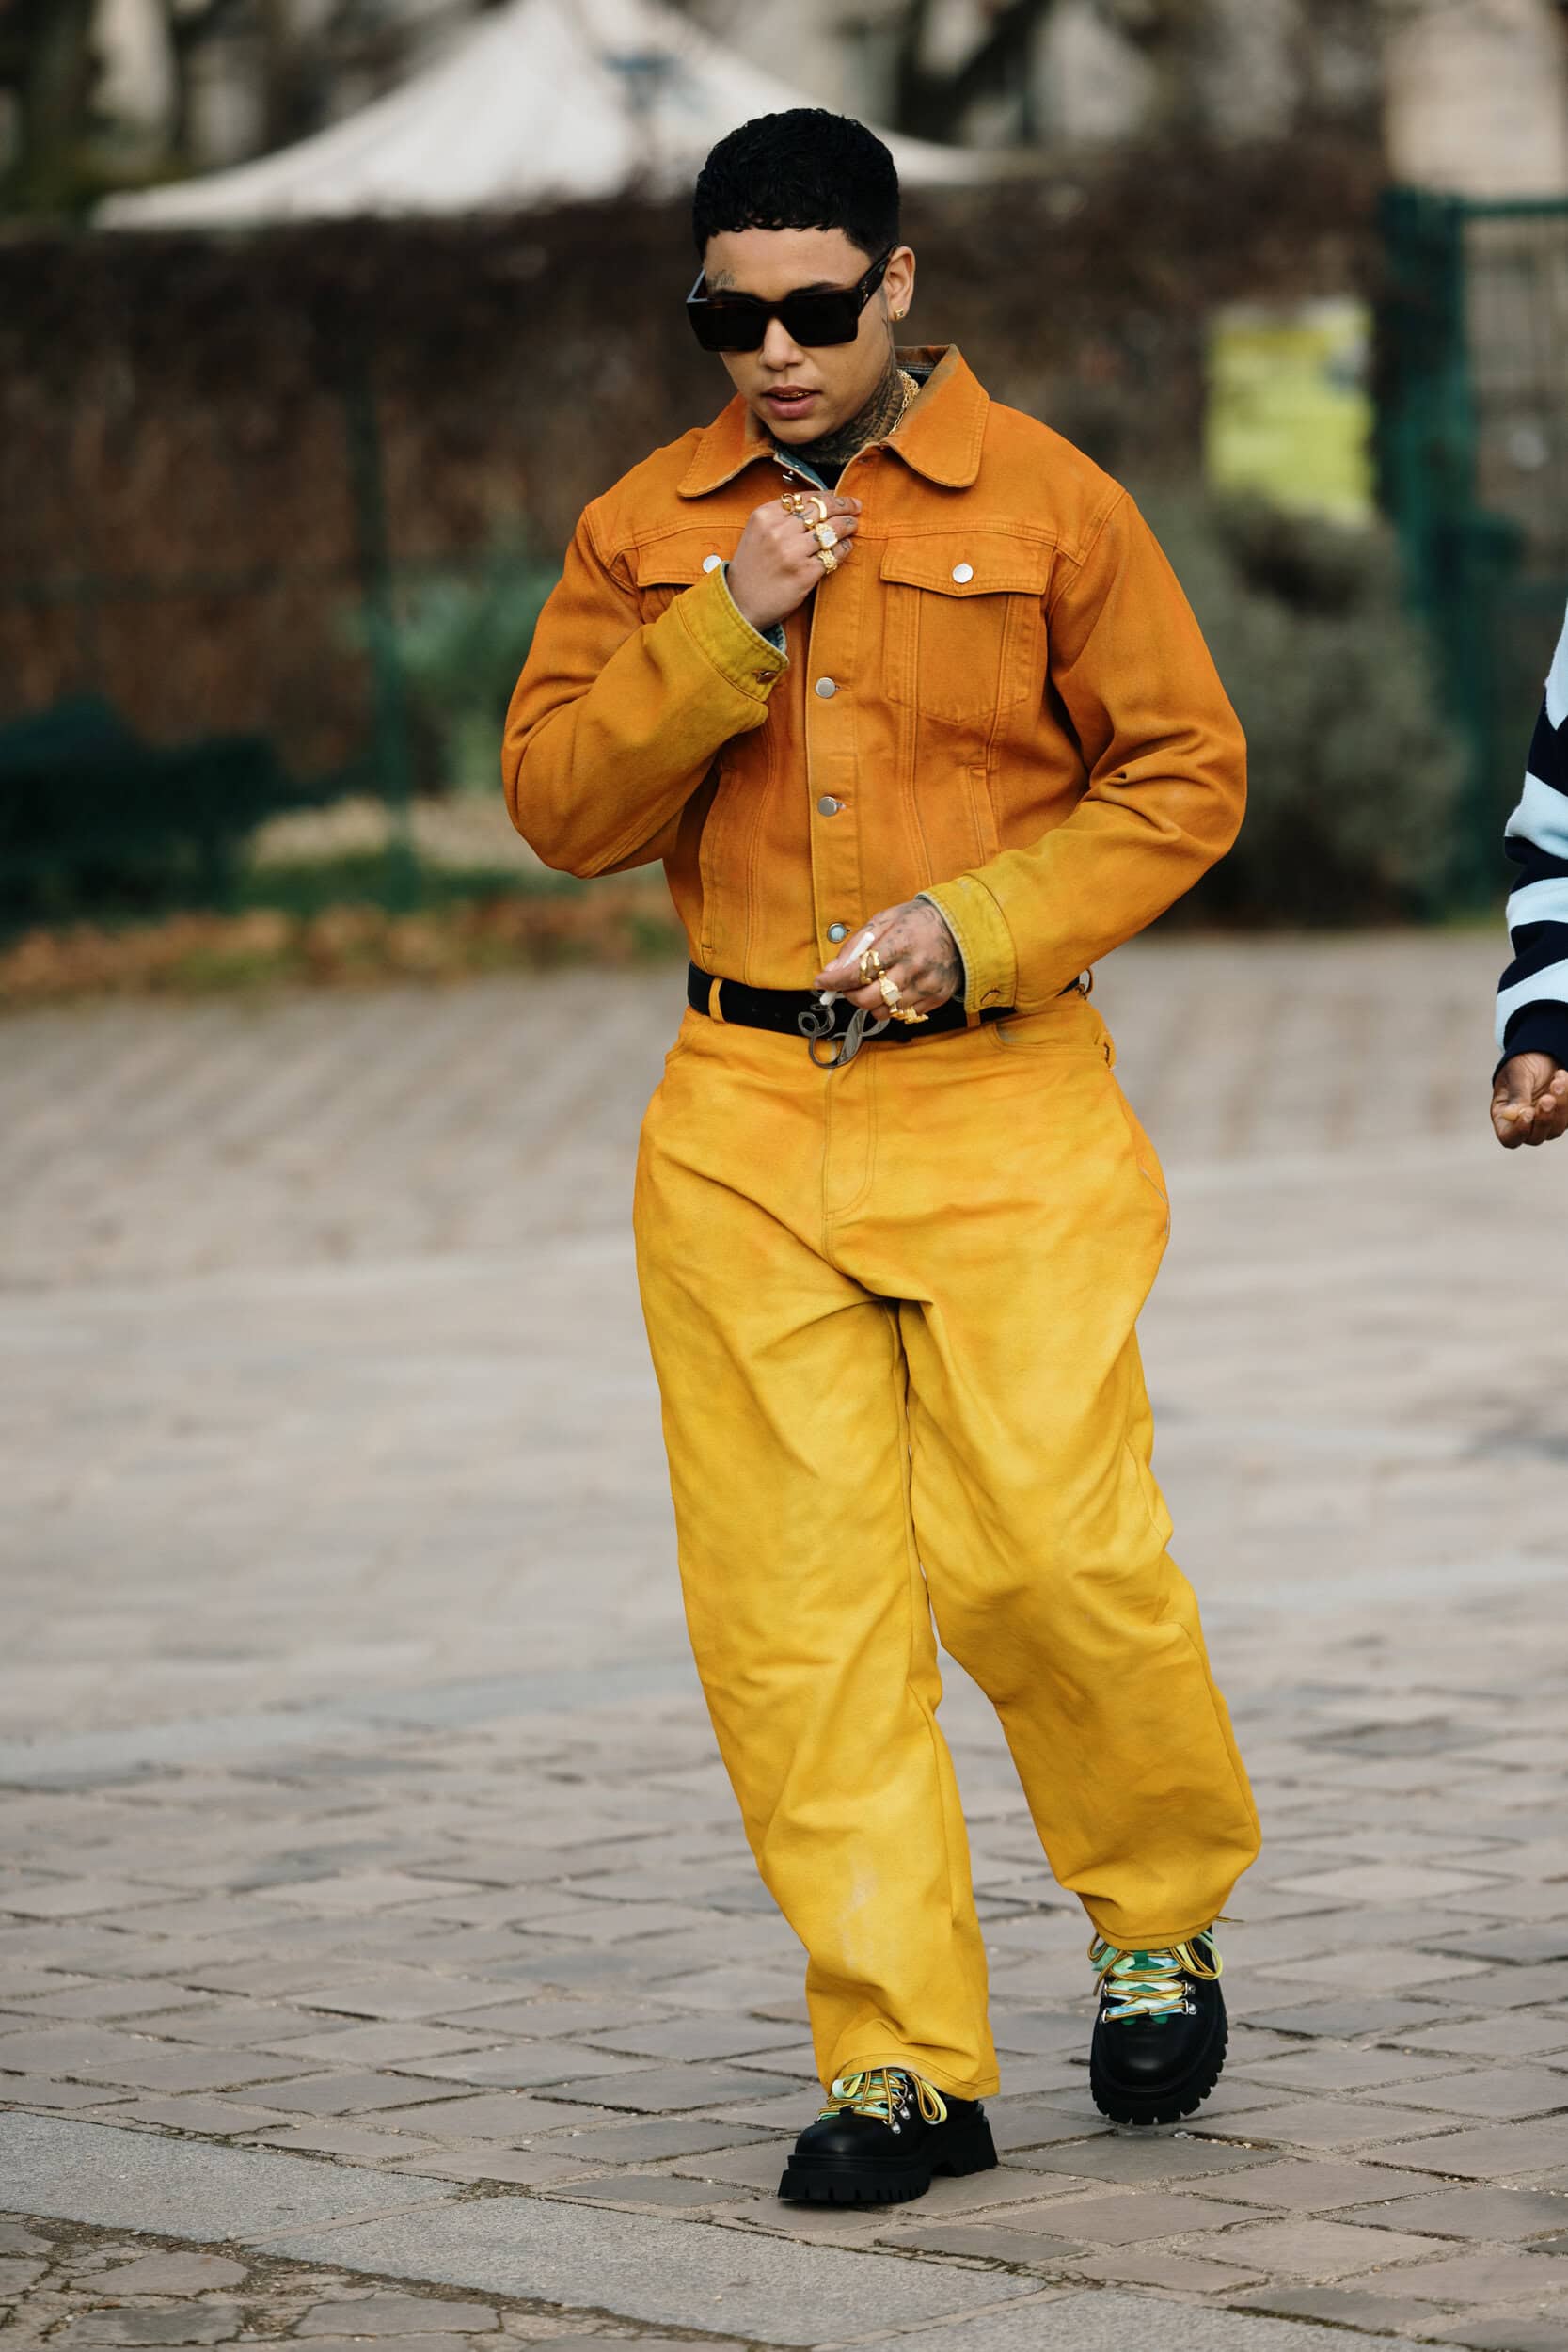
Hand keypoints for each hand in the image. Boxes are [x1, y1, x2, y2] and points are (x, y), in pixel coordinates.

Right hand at [726, 491, 860, 633]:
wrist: (740, 604)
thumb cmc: (751, 568)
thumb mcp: (757, 532)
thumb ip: (780, 517)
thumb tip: (817, 505)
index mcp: (765, 516)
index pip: (805, 497)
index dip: (827, 495)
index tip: (838, 497)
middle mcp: (778, 531)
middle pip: (822, 509)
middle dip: (844, 505)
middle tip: (855, 506)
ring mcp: (793, 552)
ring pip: (831, 529)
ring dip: (848, 525)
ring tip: (853, 525)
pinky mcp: (805, 573)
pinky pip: (834, 554)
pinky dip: (844, 548)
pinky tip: (846, 547)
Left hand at [813, 899, 961, 1019]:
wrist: (961, 928)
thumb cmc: (918, 921)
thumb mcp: (884, 920)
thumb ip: (857, 945)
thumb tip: (832, 970)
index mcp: (900, 943)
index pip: (858, 971)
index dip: (834, 980)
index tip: (822, 982)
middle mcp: (915, 968)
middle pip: (868, 998)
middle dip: (850, 995)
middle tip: (848, 985)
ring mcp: (927, 986)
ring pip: (884, 1012)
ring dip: (870, 1003)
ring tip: (873, 986)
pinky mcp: (937, 999)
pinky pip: (902, 1015)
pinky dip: (890, 1006)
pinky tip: (893, 989)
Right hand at [1491, 1051, 1567, 1146]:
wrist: (1542, 1054)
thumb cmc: (1522, 1063)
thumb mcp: (1518, 1074)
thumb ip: (1517, 1094)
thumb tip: (1512, 1115)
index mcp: (1504, 1116)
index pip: (1509, 1137)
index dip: (1518, 1132)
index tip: (1528, 1113)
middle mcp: (1523, 1124)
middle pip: (1535, 1138)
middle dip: (1544, 1119)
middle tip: (1548, 1098)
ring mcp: (1544, 1122)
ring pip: (1556, 1128)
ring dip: (1561, 1105)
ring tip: (1558, 1079)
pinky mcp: (1561, 1116)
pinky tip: (1561, 1076)